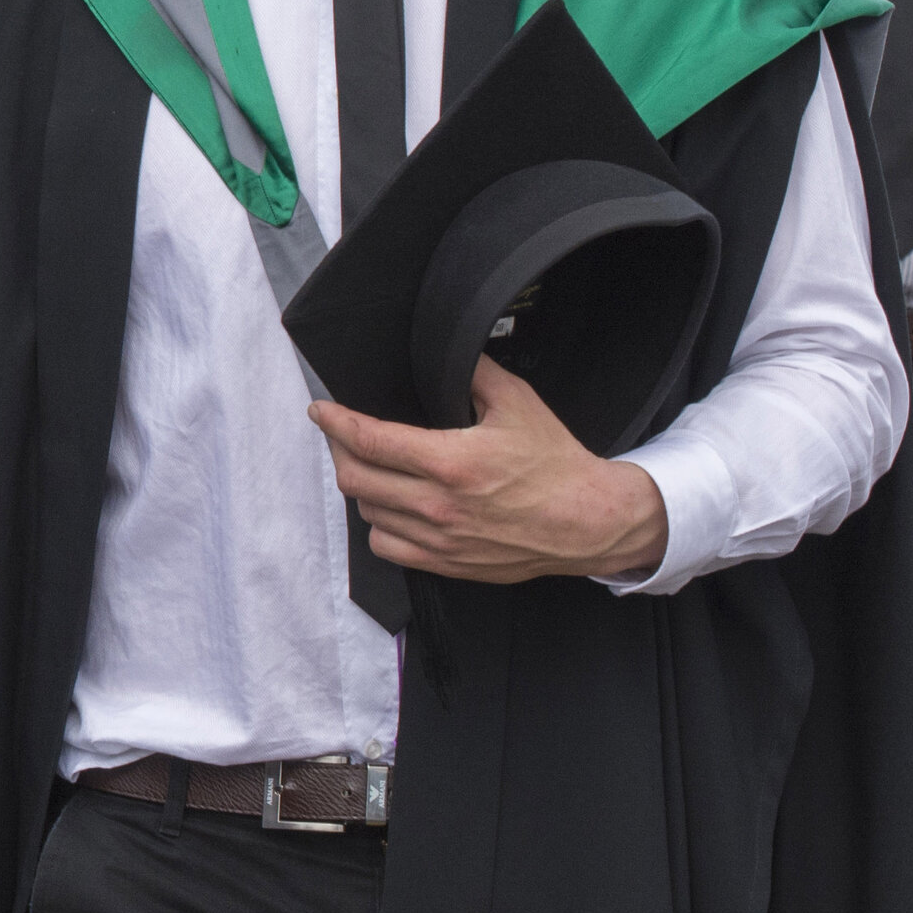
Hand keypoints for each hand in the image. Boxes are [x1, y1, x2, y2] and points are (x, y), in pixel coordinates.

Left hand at [309, 358, 669, 583]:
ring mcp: (441, 538)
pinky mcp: (449, 563)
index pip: (368, 440)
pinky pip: (388, 547)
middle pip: (355, 478)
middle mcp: (439, 505)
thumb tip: (444, 350)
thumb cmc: (557, 465)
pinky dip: (379, 525)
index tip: (321, 410)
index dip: (335, 421)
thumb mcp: (517, 402)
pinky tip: (390, 506)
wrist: (591, 521)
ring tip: (370, 466)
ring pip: (368, 512)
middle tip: (342, 434)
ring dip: (361, 486)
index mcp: (451, 462)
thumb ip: (472, 372)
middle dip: (339, 449)